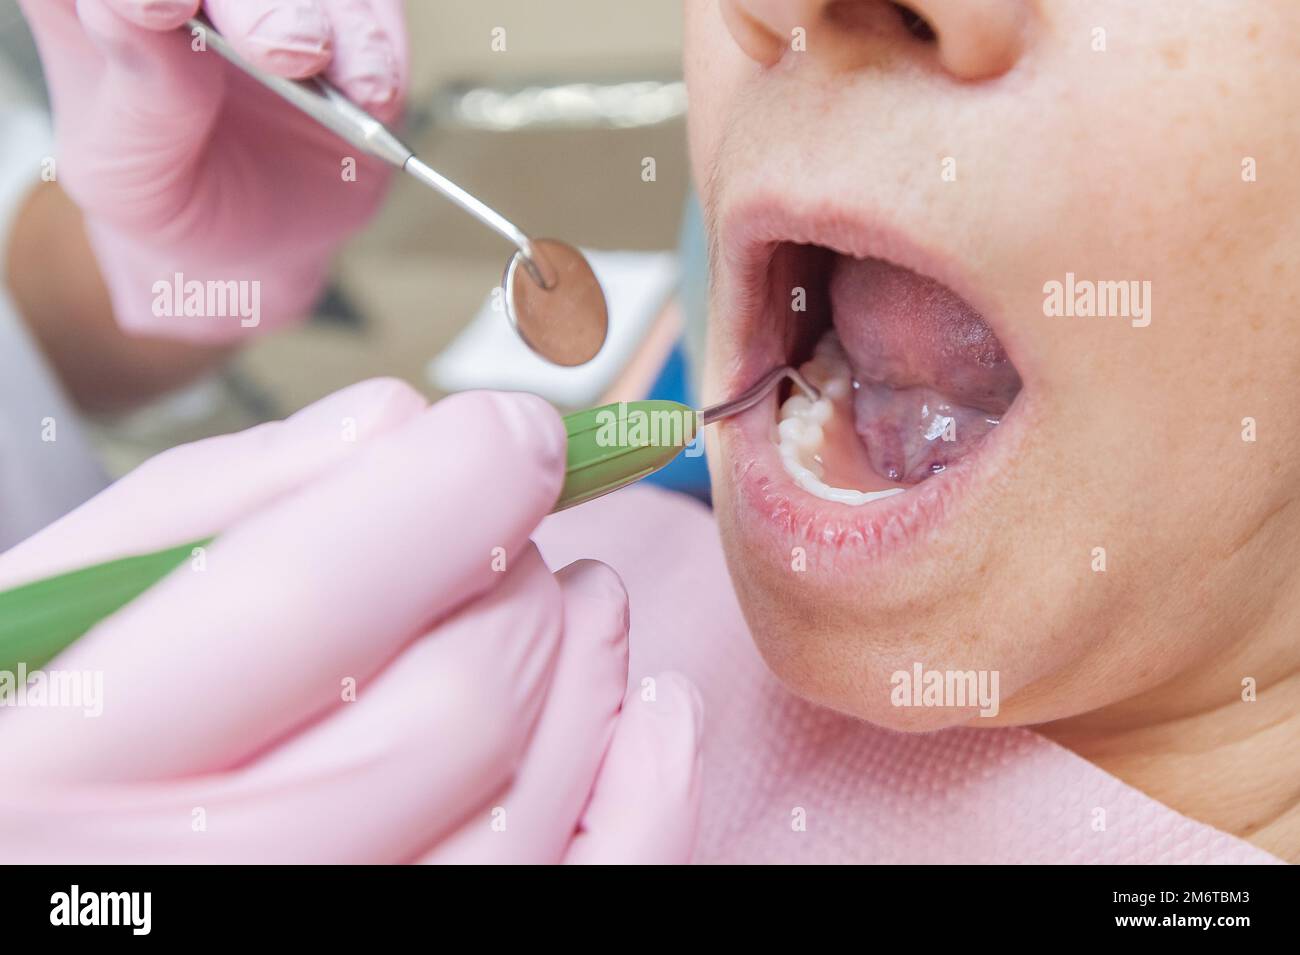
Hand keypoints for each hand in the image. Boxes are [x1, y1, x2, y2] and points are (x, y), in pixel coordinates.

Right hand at [0, 381, 701, 862]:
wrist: (49, 862)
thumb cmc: (23, 734)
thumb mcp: (42, 607)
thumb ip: (207, 509)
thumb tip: (394, 428)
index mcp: (62, 768)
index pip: (316, 597)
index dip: (456, 485)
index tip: (514, 432)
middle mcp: (196, 886)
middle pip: (455, 704)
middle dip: (514, 577)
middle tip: (503, 527)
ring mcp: (318, 937)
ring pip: (527, 801)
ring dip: (586, 664)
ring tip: (569, 595)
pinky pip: (583, 895)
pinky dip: (646, 794)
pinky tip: (649, 705)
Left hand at [18, 0, 408, 340]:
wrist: (256, 236)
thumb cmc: (173, 197)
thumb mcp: (131, 177)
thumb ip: (139, 95)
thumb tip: (138, 4)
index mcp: (93, 0)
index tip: (159, 9)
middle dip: (260, 6)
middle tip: (287, 54)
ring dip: (342, 24)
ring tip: (359, 89)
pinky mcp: (347, 10)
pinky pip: (373, 6)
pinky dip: (380, 47)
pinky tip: (375, 94)